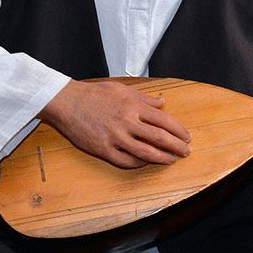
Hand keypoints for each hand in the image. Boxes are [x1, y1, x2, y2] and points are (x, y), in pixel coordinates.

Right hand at [38, 78, 190, 169]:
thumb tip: (162, 102)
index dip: (179, 130)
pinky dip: (139, 163)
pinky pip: (126, 161)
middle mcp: (127, 121)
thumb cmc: (92, 94)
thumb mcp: (120, 88)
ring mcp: (115, 137)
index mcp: (133, 105)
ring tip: (171, 160)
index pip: (164, 120)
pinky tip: (145, 162)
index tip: (186, 137)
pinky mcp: (103, 149)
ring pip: (146, 152)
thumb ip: (143, 97)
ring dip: (162, 158)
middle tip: (185, 152)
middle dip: (177, 147)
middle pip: (160, 138)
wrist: (66, 102)